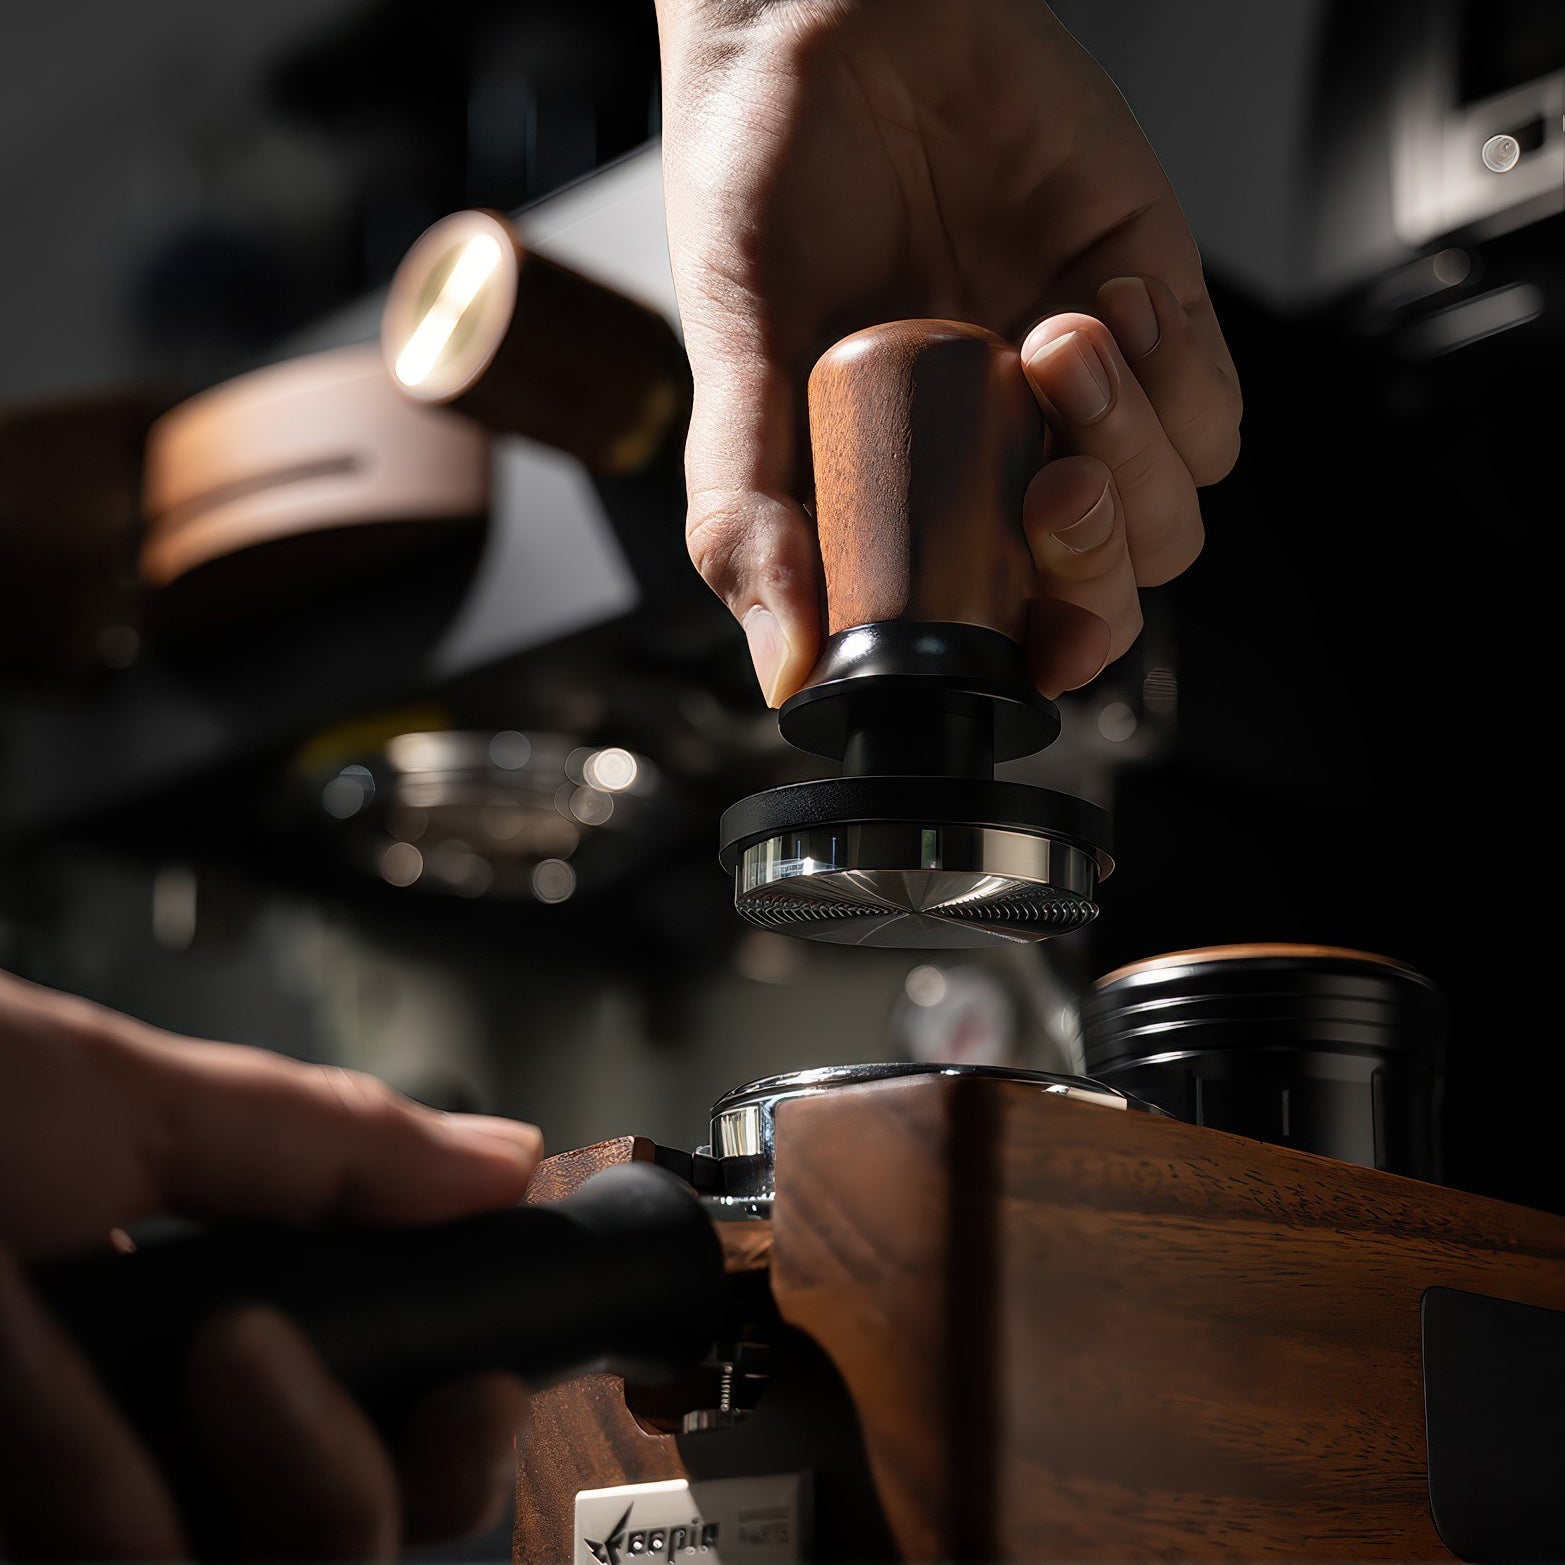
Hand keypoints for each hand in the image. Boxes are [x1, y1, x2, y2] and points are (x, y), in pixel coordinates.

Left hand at [0, 970, 541, 1560]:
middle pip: (332, 1548)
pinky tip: (12, 1380)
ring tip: (68, 1339)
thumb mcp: (120, 1103)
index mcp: (199, 1342)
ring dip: (155, 1477)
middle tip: (258, 1352)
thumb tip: (505, 1159)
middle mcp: (136, 1454)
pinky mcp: (0, 1549)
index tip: (473, 1377)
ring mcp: (60, 1519)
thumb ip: (323, 1147)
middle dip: (340, 1470)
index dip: (450, 1431)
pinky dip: (88, 1492)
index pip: (384, 1438)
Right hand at [657, 0, 1240, 701]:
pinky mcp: (1146, 307)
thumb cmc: (764, 179)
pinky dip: (1178, 374)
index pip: (997, 633)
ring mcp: (1074, 394)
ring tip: (1052, 343)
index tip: (1028, 653)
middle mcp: (994, 459)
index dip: (1030, 664)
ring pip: (1171, 515)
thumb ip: (745, 511)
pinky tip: (1100, 300)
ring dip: (1131, 451)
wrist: (828, 17)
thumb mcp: (733, 358)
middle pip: (1104, 590)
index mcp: (901, 497)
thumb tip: (784, 664)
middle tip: (1047, 492)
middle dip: (1093, 565)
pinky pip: (1214, 405)